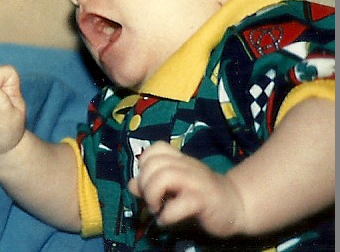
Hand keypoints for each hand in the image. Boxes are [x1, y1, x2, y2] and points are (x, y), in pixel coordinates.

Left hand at [128, 142, 244, 237]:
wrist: (237, 207)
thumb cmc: (202, 197)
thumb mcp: (174, 188)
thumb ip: (153, 184)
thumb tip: (131, 184)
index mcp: (180, 160)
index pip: (156, 148)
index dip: (145, 164)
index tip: (148, 182)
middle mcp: (188, 166)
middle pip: (154, 163)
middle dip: (144, 183)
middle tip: (151, 201)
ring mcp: (197, 182)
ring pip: (165, 176)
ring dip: (152, 196)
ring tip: (156, 210)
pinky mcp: (205, 201)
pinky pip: (181, 203)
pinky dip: (167, 215)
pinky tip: (167, 221)